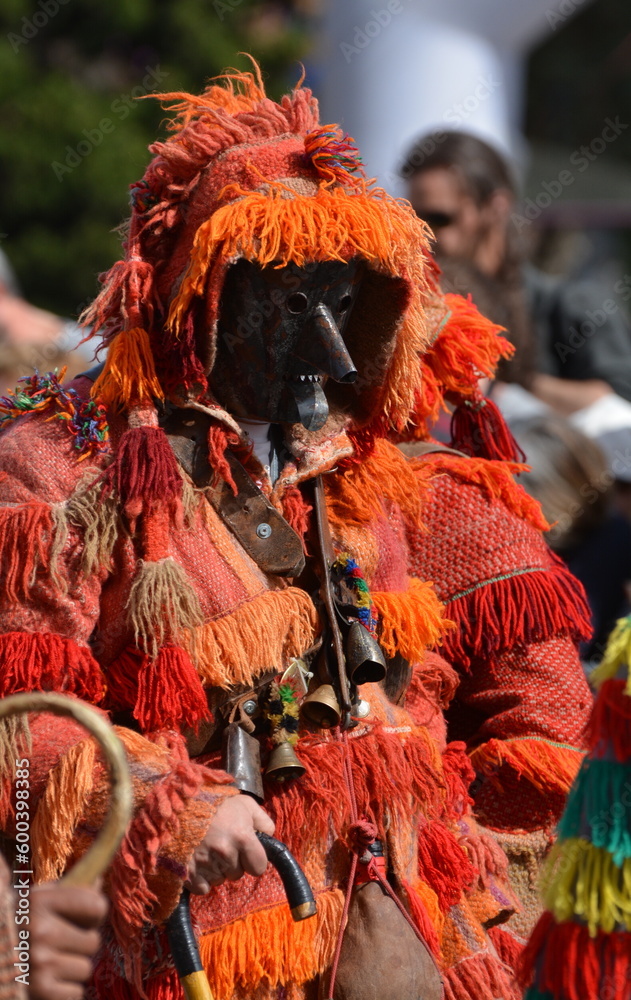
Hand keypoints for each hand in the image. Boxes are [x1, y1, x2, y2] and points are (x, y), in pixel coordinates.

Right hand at [29, 882, 107, 999]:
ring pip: (85, 968)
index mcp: (40, 902)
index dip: (95, 914)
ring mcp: (40, 962)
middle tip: (60, 944)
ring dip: (71, 969)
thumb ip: (66, 891)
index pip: (96, 906)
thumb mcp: (35, 900)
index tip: (86, 918)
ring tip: (49, 963)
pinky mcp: (41, 990)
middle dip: (80, 945)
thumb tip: (98, 882)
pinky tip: (46, 981)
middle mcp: (40, 931)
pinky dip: (64, 991)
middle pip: (93, 941)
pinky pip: (76, 993)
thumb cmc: (16, 926)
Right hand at [186, 794, 274, 893]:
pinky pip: (203, 888)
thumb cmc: (215, 803)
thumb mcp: (244, 803)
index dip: (253, 860)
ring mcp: (206, 864)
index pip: (259, 868)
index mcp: (242, 837)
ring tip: (207, 848)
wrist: (177, 803)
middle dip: (233, 863)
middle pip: (237, 874)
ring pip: (220, 880)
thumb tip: (269, 837)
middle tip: (222, 844)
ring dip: (216, 869)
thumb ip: (263, 821)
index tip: (245, 851)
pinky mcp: (188, 873)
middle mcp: (225, 853)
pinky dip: (200, 878)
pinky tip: (197, 860)